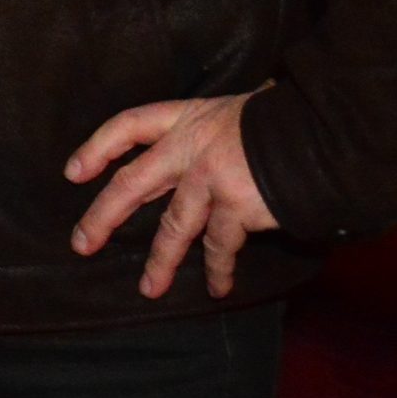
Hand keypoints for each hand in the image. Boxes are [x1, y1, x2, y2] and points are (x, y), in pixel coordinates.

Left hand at [66, 92, 279, 298]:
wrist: (323, 132)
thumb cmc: (287, 117)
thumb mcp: (240, 108)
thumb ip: (218, 130)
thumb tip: (220, 139)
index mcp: (188, 117)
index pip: (128, 125)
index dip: (98, 147)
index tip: (74, 172)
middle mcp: (189, 148)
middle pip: (131, 183)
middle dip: (103, 217)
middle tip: (82, 243)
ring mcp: (209, 179)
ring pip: (172, 227)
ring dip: (161, 262)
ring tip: (149, 289)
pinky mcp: (234, 208)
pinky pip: (219, 245)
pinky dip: (218, 269)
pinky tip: (218, 287)